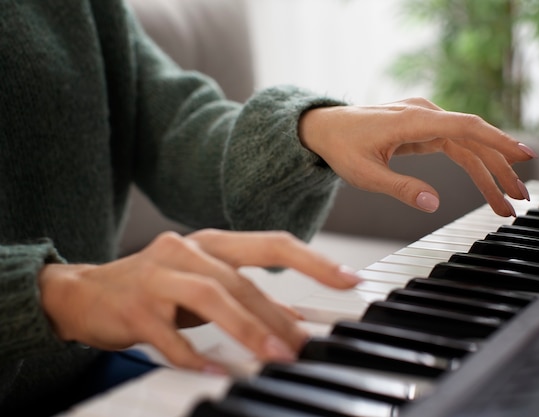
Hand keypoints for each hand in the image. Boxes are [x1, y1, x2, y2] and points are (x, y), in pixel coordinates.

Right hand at [39, 229, 360, 370]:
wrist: (83, 292)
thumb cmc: (154, 286)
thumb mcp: (202, 282)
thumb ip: (244, 296)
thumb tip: (294, 322)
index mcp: (212, 243)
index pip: (272, 243)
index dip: (313, 261)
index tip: (349, 280)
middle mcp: (187, 250)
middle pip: (244, 280)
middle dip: (280, 315)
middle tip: (308, 345)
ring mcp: (159, 276)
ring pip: (212, 297)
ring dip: (248, 329)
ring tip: (277, 356)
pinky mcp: (135, 307)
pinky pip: (169, 334)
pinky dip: (195, 354)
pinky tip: (217, 371)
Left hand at [299, 98, 536, 216]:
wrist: (324, 128)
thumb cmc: (341, 147)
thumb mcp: (365, 174)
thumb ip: (400, 187)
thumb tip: (433, 204)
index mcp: (413, 119)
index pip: (466, 127)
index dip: (498, 141)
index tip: (524, 156)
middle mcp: (425, 114)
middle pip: (474, 140)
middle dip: (500, 169)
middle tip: (520, 199)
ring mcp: (425, 119)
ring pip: (468, 145)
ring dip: (489, 172)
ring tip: (507, 202)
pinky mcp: (423, 128)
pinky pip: (455, 146)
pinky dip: (472, 165)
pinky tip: (486, 183)